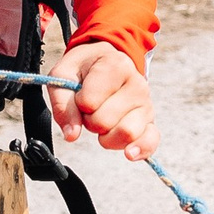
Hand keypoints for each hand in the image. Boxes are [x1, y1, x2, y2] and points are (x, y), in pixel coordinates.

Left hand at [48, 41, 157, 159]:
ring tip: (104, 122)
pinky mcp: (149, 120)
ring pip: (127, 133)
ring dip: (106, 136)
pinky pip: (150, 141)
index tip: (81, 94)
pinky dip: (139, 149)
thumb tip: (72, 134)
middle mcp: (136, 83)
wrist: (104, 60)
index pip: (90, 102)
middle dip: (90, 121)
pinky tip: (129, 152)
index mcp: (114, 66)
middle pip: (105, 121)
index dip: (79, 104)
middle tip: (91, 109)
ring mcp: (145, 102)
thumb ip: (63, 104)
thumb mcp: (63, 75)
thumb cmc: (83, 69)